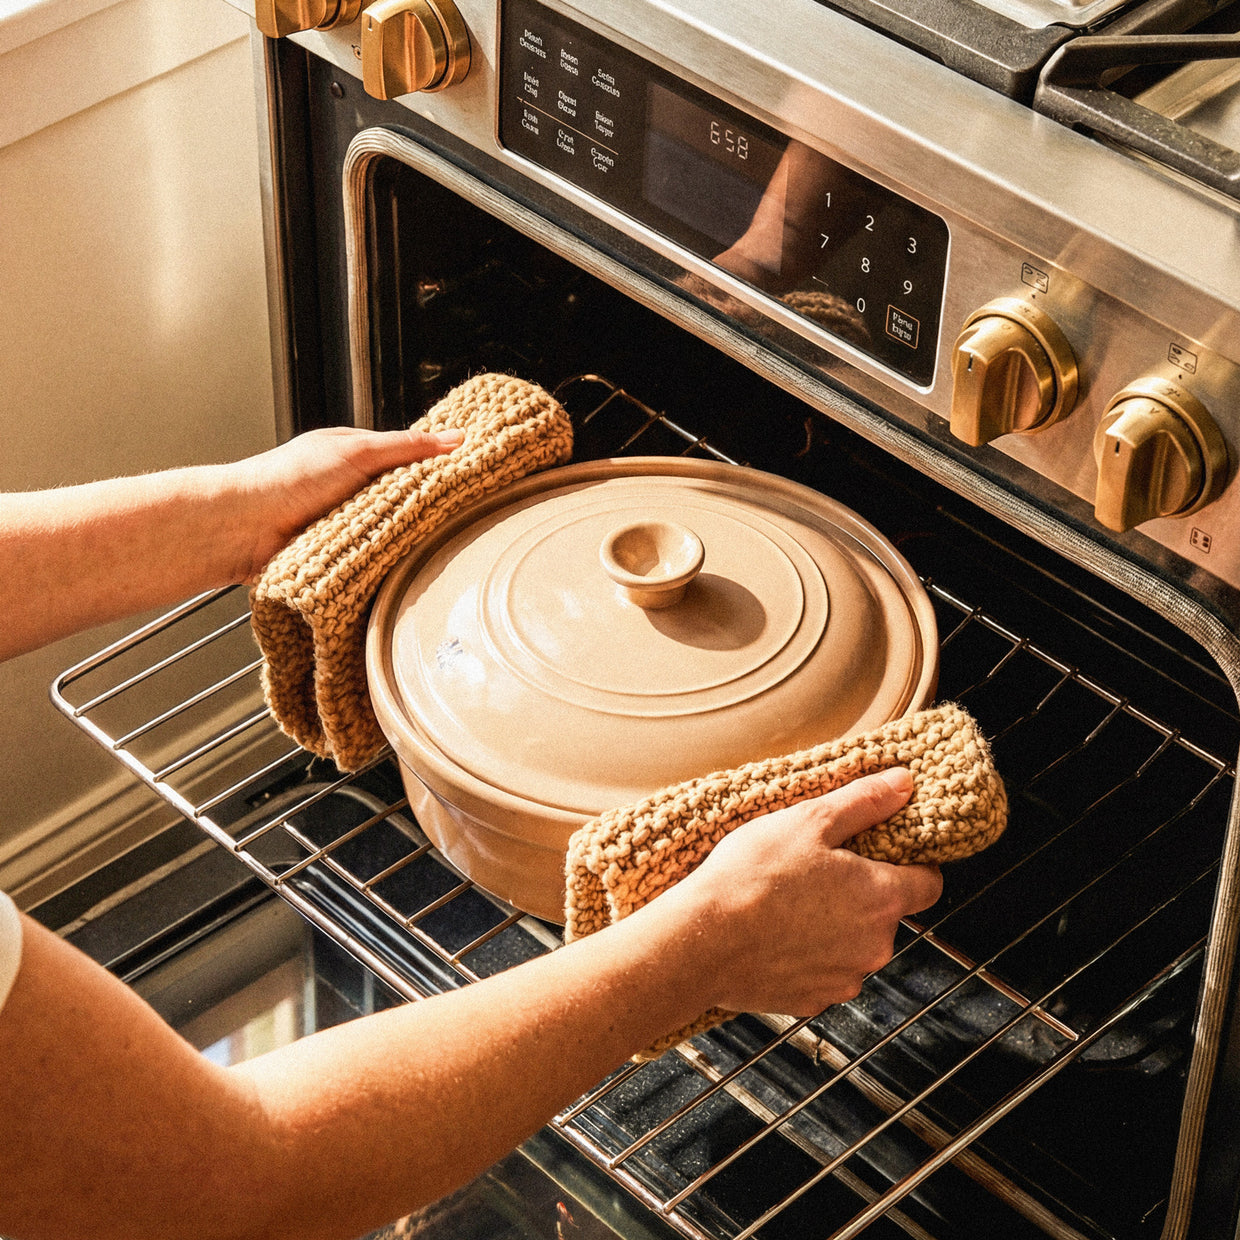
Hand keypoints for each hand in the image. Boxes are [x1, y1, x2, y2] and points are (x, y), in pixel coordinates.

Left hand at [232, 425, 463, 581]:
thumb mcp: (356, 452)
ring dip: (400, 533)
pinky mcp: (338, 551)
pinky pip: (374, 554)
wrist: (244, 527)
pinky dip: (382, 555)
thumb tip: (454, 438)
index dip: (437, 464)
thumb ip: (406, 446)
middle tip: (456, 511)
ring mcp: (343, 520)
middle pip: (402, 495)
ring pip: (390, 527)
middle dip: (422, 504)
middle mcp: (350, 486)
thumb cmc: (286, 480)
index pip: (408, 456)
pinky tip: (395, 557)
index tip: (469, 472)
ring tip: (426, 537)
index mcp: (353, 454)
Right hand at [672, 768, 942, 1016]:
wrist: (701, 942)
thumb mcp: (808, 820)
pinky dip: (805, 957)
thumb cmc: (753, 876)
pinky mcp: (811, 1001)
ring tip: (787, 904)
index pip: (929, 884)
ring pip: (853, 946)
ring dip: (833, 928)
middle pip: (886, 915)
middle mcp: (875, 946)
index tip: (882, 853)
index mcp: (882, 898)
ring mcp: (844, 979)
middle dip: (860, 894)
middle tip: (816, 871)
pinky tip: (773, 936)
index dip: (912, 865)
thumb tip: (903, 783)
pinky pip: (821, 973)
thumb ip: (863, 802)